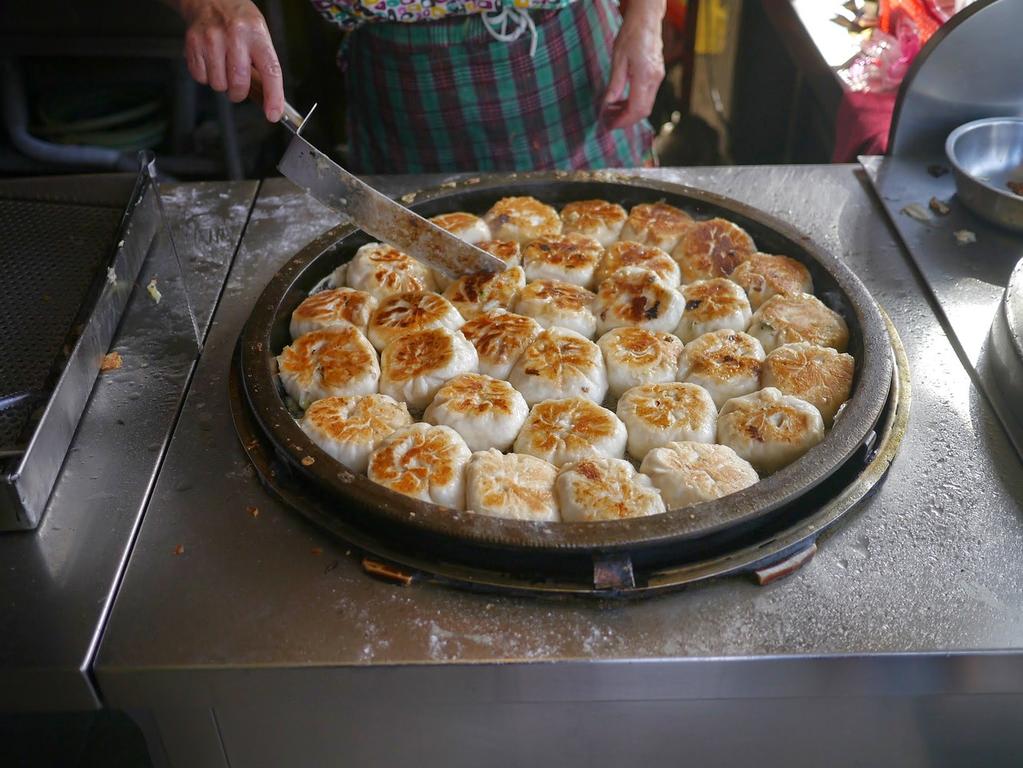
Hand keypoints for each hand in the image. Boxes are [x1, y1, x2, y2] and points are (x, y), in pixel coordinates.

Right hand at [175, 0, 283, 121]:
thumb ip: (264, 64)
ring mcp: (211, 39)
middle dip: (239, 93)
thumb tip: (271, 100)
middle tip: (238, 86)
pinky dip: (206, 76)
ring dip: (222, 84)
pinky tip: (210, 61)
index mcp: (256, 34)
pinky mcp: (193, 43)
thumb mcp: (260, 34)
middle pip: (239, 83)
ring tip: (223, 66)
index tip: (273, 114)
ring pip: (218, 84)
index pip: (270, 71)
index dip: (273, 97)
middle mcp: (234, 35)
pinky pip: (201, 77)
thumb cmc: (239, 20)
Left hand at [602, 0, 666, 130]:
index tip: (609, 125)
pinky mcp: (656, 75)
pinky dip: (633, 103)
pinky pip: (646, 96)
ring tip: (610, 111)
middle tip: (608, 121)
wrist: (647, 19)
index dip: (622, 121)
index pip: (636, 110)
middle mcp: (654, 80)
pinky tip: (620, 101)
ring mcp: (657, 78)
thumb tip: (607, 104)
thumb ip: (614, 85)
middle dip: (625, 120)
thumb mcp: (618, 59)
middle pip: (642, 112)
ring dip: (628, 112)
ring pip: (645, 105)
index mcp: (645, 77)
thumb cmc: (632, 34)